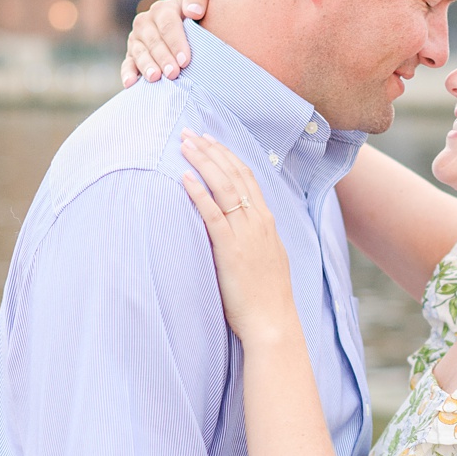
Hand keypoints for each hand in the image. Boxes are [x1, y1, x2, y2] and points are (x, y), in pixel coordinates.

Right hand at [119, 0, 210, 84]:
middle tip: (174, 73)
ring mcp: (136, 39)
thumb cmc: (198, 18)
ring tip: (155, 78)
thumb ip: (197, 1)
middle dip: (163, 58)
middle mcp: (145, 22)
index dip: (176, 43)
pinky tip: (130, 83)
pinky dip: (127, 73)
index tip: (185, 60)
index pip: (167, 25)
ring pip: (139, 53)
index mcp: (162, 9)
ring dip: (147, 66)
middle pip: (153, 41)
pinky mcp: (130, 54)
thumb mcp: (201, 3)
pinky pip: (127, 64)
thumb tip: (193, 11)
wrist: (188, 28)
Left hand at [178, 132, 297, 339]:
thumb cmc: (266, 298)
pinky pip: (212, 214)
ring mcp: (246, 234)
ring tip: (183, 145)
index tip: (209, 140)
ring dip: (202, 162)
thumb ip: (252, 239)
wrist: (273, 323)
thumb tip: (236, 229)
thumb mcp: (265, 259)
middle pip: (233, 174)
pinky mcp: (230, 249)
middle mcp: (258, 221)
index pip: (247, 177)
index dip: (227, 155)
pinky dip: (197, 193)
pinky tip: (183, 178)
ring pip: (223, 187)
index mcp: (267, 222)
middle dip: (210, 150)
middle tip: (190, 132)